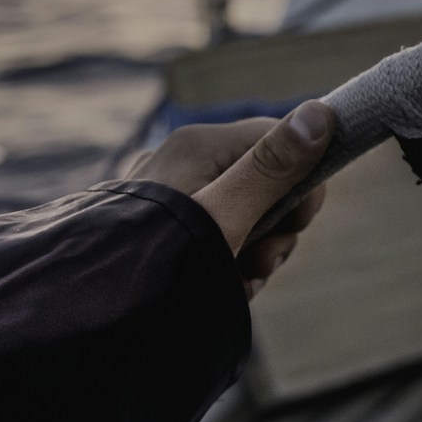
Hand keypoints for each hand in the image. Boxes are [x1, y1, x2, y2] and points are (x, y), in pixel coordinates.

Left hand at [127, 99, 334, 298]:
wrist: (101, 310)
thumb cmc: (165, 257)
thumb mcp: (228, 214)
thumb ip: (274, 166)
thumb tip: (320, 111)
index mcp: (201, 145)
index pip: (282, 139)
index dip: (303, 183)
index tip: (299, 225)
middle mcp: (186, 160)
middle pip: (267, 183)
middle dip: (276, 231)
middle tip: (262, 263)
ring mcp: (175, 193)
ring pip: (248, 213)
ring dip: (258, 254)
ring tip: (242, 283)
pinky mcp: (166, 224)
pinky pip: (218, 233)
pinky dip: (231, 262)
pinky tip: (225, 287)